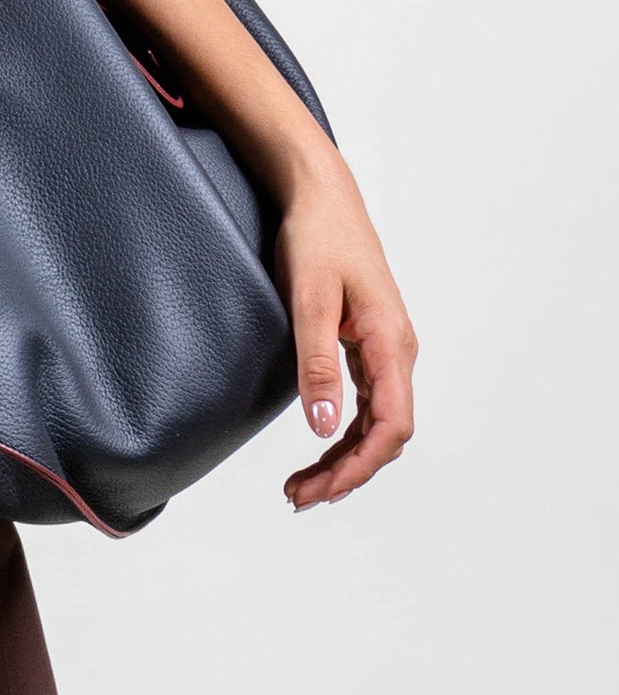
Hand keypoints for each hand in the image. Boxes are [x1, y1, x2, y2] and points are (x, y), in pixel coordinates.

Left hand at [273, 155, 417, 509]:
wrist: (320, 197)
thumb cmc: (317, 239)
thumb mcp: (310, 301)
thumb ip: (318, 363)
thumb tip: (326, 426)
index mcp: (391, 344)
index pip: (391, 425)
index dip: (359, 465)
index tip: (322, 490)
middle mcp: (396, 351)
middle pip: (384, 433)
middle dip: (346, 471)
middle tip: (298, 497)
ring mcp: (383, 348)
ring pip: (374, 421)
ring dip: (344, 457)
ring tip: (301, 485)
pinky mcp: (366, 342)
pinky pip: (365, 401)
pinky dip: (343, 431)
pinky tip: (321, 446)